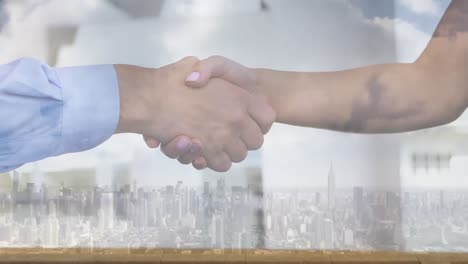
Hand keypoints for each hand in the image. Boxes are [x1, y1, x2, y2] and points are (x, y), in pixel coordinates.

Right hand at [116, 57, 274, 171]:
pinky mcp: (208, 152)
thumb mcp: (200, 65)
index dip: (260, 123)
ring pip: (239, 155)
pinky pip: (222, 164)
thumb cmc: (173, 79)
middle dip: (244, 141)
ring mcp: (224, 137)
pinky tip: (202, 151)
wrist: (148, 98)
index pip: (267, 118)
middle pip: (256, 141)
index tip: (247, 123)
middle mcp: (236, 118)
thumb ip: (215, 72)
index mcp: (240, 97)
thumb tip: (214, 85)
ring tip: (212, 141)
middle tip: (228, 134)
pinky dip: (214, 161)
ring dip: (228, 152)